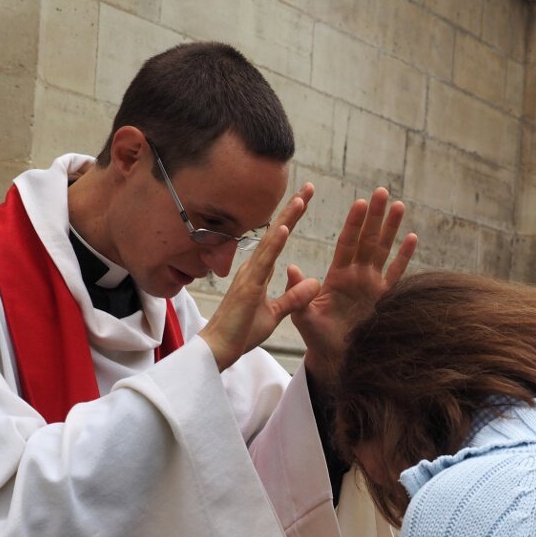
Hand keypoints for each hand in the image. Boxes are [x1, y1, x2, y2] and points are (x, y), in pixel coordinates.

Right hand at [198, 184, 321, 370]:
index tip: (304, 198)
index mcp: (259, 272)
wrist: (219, 349)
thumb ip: (294, 298)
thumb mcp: (275, 314)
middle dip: (293, 209)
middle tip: (309, 187)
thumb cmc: (241, 332)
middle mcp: (253, 268)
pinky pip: (264, 262)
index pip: (279, 239)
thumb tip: (316, 283)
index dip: (292, 218)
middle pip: (276, 232)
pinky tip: (285, 228)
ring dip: (287, 219)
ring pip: (271, 241)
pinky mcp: (248, 287)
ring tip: (301, 198)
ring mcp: (249, 275)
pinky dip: (275, 244)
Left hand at [293, 188, 416, 386]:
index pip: (347, 243)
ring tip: (399, 205)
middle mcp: (357, 274)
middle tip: (382, 191)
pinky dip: (404, 257)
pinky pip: (396, 274)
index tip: (360, 202)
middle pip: (367, 239)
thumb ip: (299, 292)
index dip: (354, 223)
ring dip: (391, 229)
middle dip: (375, 216)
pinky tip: (412, 238)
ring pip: (383, 251)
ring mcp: (372, 284)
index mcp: (338, 275)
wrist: (333, 354)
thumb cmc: (316, 335)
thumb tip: (292, 268)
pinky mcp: (383, 298)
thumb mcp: (303, 314)